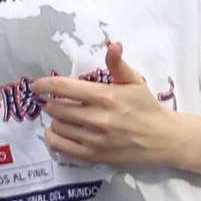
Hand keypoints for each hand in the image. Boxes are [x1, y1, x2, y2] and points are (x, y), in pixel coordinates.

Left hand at [33, 40, 180, 171]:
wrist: (165, 139)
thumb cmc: (147, 107)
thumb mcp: (135, 82)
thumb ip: (117, 64)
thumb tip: (112, 44)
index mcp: (105, 96)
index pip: (62, 87)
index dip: (43, 85)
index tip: (36, 85)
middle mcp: (98, 118)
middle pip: (55, 108)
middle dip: (52, 103)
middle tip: (57, 102)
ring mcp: (95, 139)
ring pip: (57, 126)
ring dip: (56, 120)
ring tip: (65, 117)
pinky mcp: (94, 156)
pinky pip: (60, 146)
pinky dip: (54, 138)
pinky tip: (60, 132)